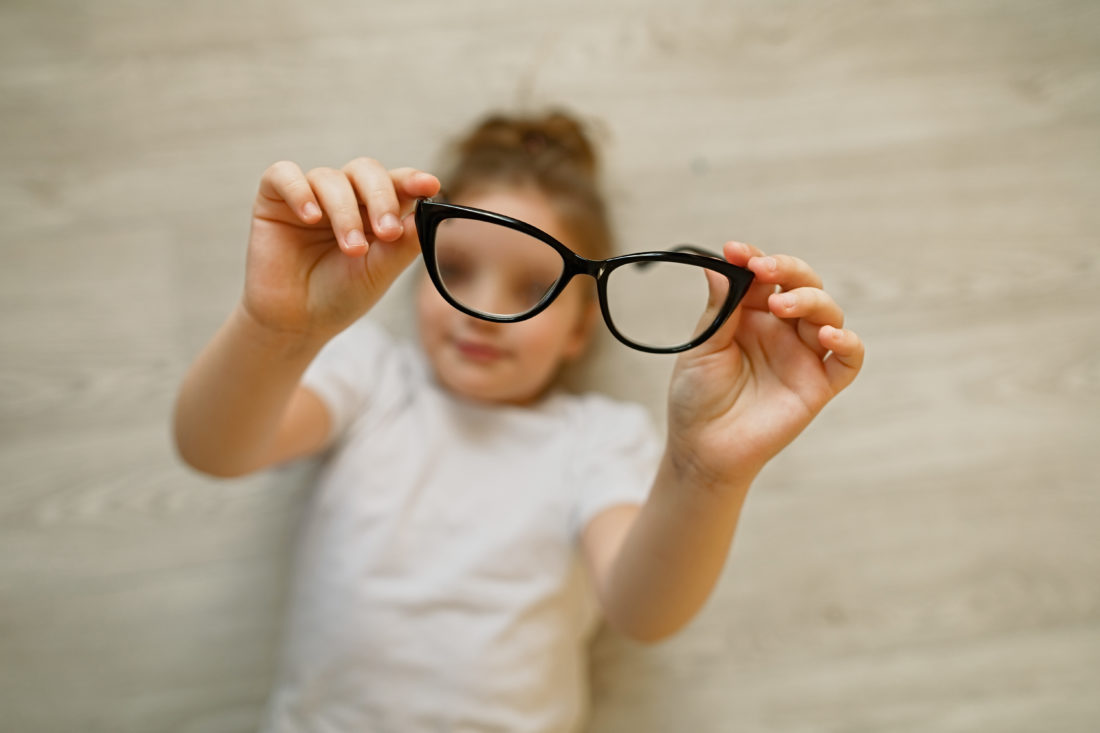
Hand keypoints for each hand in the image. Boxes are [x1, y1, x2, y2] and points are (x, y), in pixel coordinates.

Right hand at [241, 158, 439, 341]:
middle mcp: (345, 196)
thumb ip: (403, 244)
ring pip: (330, 178)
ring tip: (352, 249)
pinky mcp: (274, 198)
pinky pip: (284, 175)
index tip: (429, 186)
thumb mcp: (379, 272)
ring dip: (345, 212)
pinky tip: (311, 217)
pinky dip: (299, 191)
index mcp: (375, 209)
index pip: (397, 183)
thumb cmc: (341, 295)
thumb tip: (427, 212)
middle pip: (366, 171)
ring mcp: (311, 194)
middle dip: (381, 197)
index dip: (412, 180)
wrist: (297, 321)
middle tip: (387, 231)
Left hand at [665, 241, 864, 489]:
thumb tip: (719, 264)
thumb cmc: (697, 397)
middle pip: (803, 285)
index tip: (735, 251)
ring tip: (784, 306)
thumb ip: (719, 308)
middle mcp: (781, 329)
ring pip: (827, 314)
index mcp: (751, 314)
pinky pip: (848, 359)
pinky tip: (827, 337)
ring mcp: (802, 355)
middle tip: (763, 270)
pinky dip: (847, 344)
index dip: (754, 258)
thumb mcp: (702, 347)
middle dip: (788, 269)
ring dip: (811, 301)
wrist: (703, 448)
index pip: (764, 275)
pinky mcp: (819, 384)